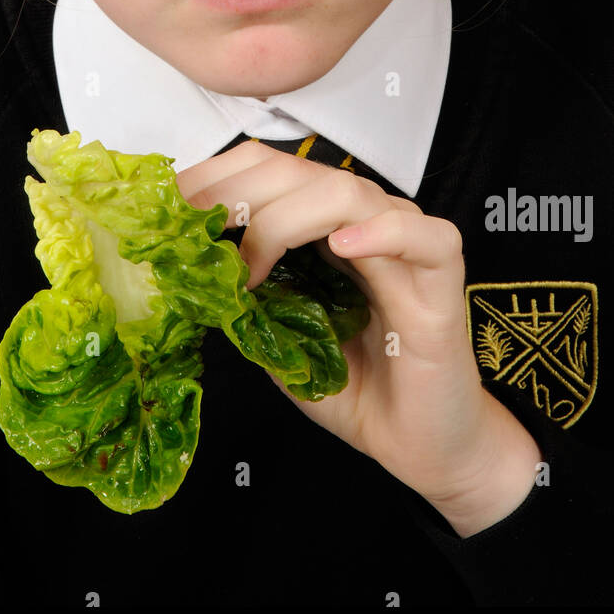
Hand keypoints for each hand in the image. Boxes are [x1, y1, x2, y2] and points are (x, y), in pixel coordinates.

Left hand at [176, 139, 539, 521]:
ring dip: (284, 219)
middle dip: (235, 192)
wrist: (418, 444)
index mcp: (323, 226)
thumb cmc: (354, 388)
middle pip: (298, 170)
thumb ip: (243, 300)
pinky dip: (380, 232)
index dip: (216, 176)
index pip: (268, 169)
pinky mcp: (444, 280)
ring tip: (251, 265)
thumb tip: (185, 275)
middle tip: (192, 230)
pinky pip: (423, 235)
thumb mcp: (277, 339)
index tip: (169, 205)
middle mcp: (363, 222)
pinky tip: (342, 248)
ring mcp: (405, 246)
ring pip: (347, 192)